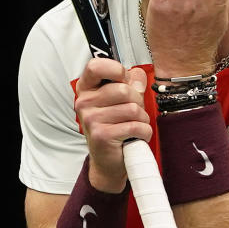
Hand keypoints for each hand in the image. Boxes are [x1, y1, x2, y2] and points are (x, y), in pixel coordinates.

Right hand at [73, 58, 150, 192]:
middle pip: (124, 90)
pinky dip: (144, 132)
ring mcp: (91, 119)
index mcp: (86, 89)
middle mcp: (84, 102)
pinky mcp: (102, 135)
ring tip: (133, 125)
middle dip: (137, 101)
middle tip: (133, 112)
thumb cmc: (114, 127)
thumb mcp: (120, 101)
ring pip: (133, 109)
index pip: (96, 66)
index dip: (116, 69)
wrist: (108, 160)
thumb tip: (138, 74)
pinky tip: (135, 136)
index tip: (124, 78)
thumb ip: (130, 84)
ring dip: (142, 119)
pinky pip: (136, 126)